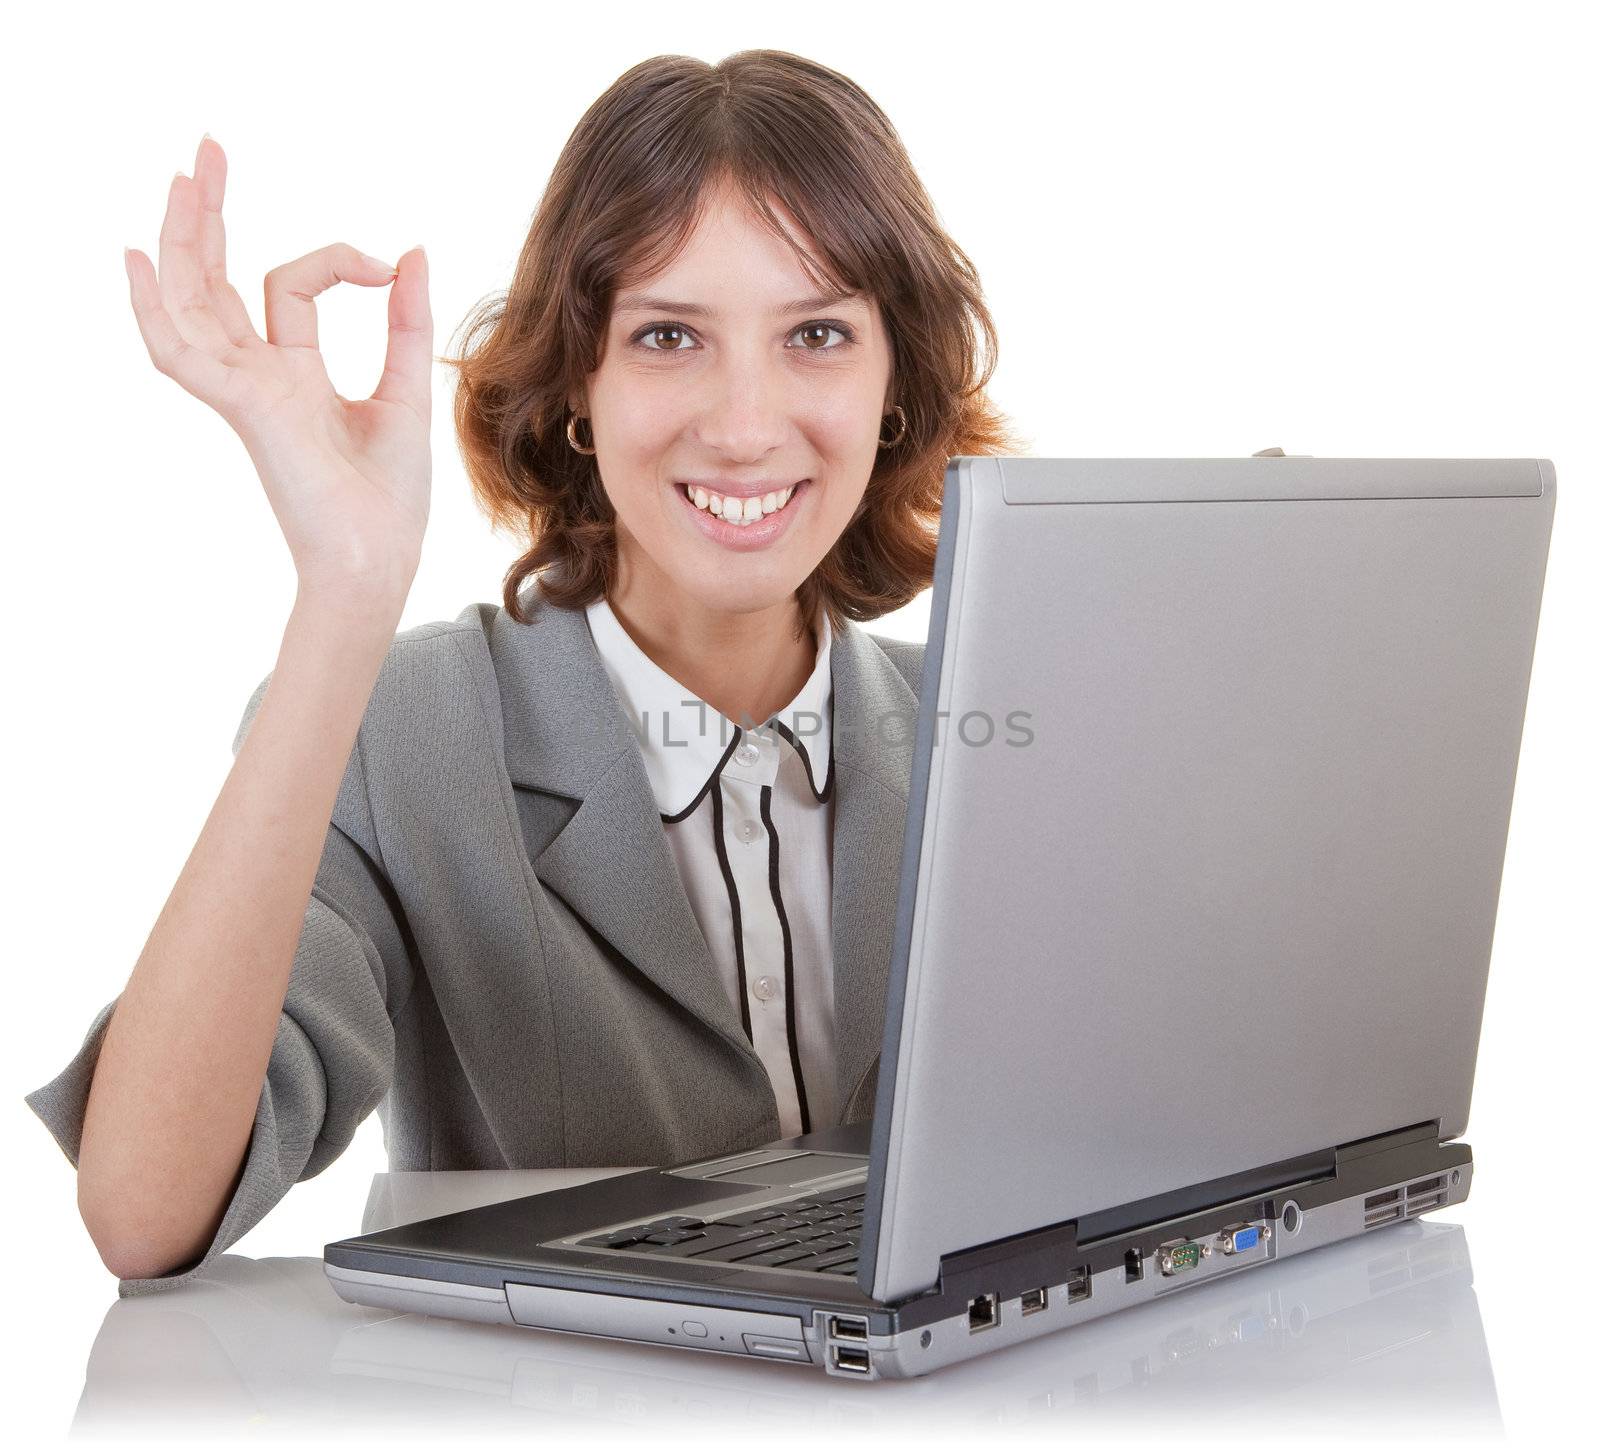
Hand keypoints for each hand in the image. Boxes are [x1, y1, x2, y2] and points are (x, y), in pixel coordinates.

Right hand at [123, 135, 432, 601]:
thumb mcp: (408, 392)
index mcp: (293, 373)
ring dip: (183, 239)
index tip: (385, 266)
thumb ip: (405, 322)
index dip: (338, 259)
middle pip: (215, 279)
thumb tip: (411, 250)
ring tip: (182, 178)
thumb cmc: (389, 499)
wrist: (380, 560)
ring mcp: (244, 392)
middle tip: (207, 149)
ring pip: (194, 301)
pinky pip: (183, 354)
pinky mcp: (245, 410)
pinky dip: (157, 310)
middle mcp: (258, 377)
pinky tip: (138, 261)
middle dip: (209, 214)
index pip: (291, 285)